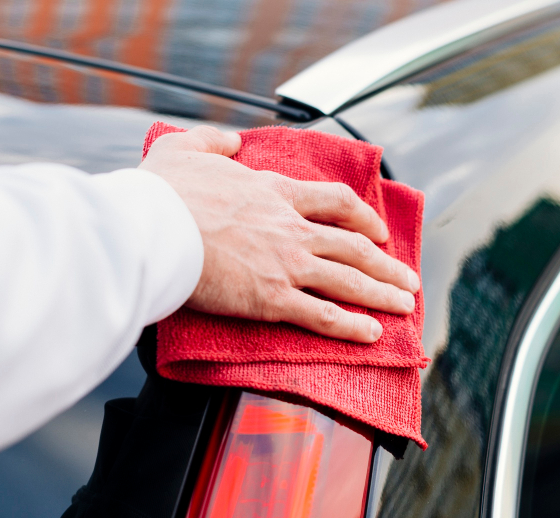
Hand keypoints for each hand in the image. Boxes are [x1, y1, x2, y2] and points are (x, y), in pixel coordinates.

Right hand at [139, 125, 419, 342]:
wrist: (151, 227)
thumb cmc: (161, 192)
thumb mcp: (185, 148)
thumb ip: (212, 141)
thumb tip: (229, 141)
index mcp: (272, 192)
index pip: (335, 202)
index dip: (364, 217)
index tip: (378, 230)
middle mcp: (290, 228)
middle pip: (354, 246)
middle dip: (387, 264)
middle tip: (408, 277)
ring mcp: (286, 264)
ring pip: (349, 280)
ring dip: (382, 294)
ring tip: (404, 306)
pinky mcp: (272, 299)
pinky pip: (323, 315)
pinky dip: (351, 327)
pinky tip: (371, 335)